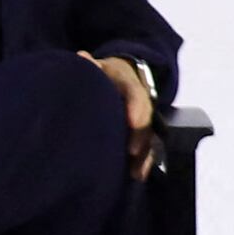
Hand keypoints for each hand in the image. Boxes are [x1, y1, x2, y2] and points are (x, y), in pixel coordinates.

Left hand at [88, 54, 158, 176]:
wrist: (120, 74)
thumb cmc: (103, 73)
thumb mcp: (98, 66)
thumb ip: (91, 65)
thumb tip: (83, 58)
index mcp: (129, 82)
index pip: (137, 93)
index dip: (137, 108)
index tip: (132, 123)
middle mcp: (141, 101)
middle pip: (147, 117)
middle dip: (142, 135)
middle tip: (132, 152)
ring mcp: (143, 117)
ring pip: (150, 134)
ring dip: (145, 154)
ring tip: (135, 172)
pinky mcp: (141, 132)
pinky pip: (148, 146)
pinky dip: (144, 162)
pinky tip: (137, 176)